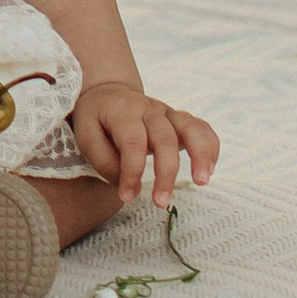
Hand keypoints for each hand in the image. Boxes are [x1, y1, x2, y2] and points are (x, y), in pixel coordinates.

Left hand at [71, 81, 216, 200]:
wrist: (109, 95)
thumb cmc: (97, 120)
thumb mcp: (85, 134)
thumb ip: (103, 159)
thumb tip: (127, 183)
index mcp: (123, 111)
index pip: (132, 142)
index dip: (131, 172)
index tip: (127, 197)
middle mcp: (149, 109)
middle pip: (164, 139)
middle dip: (165, 173)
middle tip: (160, 202)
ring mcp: (168, 112)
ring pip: (191, 128)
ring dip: (200, 154)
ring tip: (202, 181)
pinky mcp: (180, 120)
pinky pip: (202, 128)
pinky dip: (210, 147)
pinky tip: (209, 171)